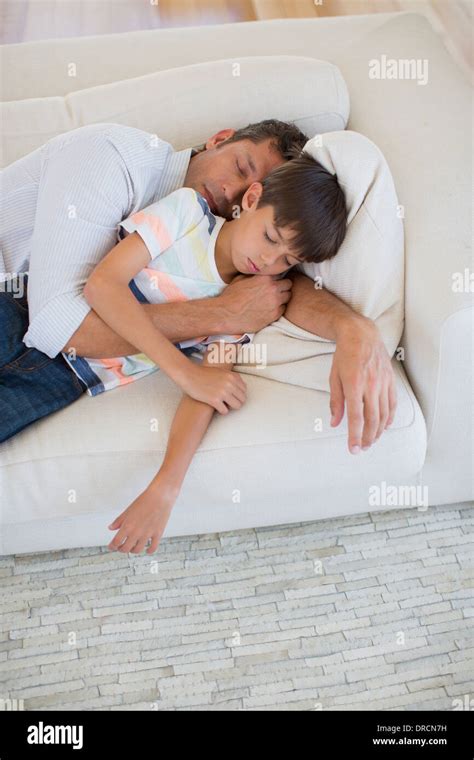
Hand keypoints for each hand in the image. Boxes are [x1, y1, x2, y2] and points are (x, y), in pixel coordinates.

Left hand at [107, 479, 178, 553]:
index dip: (112, 546)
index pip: (116, 542)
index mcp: (127, 526)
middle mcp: (137, 532)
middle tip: (120, 547)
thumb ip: (118, 521)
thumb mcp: (128, 510)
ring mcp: (147, 534)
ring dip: (133, 550)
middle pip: (125, 549)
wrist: (160, 496)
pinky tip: (147, 550)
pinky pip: (153, 548)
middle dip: (121, 549)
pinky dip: (149, 551)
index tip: (111, 546)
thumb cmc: (144, 501)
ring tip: (132, 547)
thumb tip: (111, 528)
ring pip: (138, 550)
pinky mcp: (157, 534)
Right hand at [180, 363, 246, 414]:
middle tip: (228, 402)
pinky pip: (225, 411)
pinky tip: (216, 407)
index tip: (232, 396)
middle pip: (242, 399)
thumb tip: (242, 387)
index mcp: (232, 376)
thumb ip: (232, 378)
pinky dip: (221, 411)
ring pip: (237, 406)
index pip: (245, 390)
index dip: (239, 395)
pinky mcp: (214, 400)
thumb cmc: (203, 373)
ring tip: (223, 405)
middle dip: (236, 402)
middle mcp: (229, 384)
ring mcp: (222, 392)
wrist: (189, 375)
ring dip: (230, 407)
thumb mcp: (222, 371)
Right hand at [219, 273, 291, 332]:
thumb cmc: (231, 296)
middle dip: (283, 287)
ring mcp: (275, 303)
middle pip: (288, 285)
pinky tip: (268, 309)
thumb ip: (256, 275)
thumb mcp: (241, 278)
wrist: (226, 314)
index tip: (274, 281)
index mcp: (265, 278)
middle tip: (275, 291)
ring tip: (272, 301)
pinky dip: (278, 309)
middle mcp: (273, 289)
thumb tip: (262, 273)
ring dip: (282, 298)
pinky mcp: (274, 315)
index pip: (282, 274)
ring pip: (288, 297)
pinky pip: (283, 309)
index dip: (277, 278)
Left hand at [329, 318, 396, 453]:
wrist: (361, 334)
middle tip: (362, 449)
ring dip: (379, 431)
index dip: (355, 436)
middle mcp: (371, 385)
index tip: (353, 449)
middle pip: (373, 420)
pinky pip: (393, 403)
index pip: (356, 418)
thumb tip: (335, 423)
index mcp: (354, 385)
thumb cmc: (344, 356)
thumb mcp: (334, 378)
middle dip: (367, 438)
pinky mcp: (391, 380)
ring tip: (371, 441)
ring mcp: (383, 383)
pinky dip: (390, 417)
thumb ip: (335, 402)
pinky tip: (385, 426)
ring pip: (384, 414)